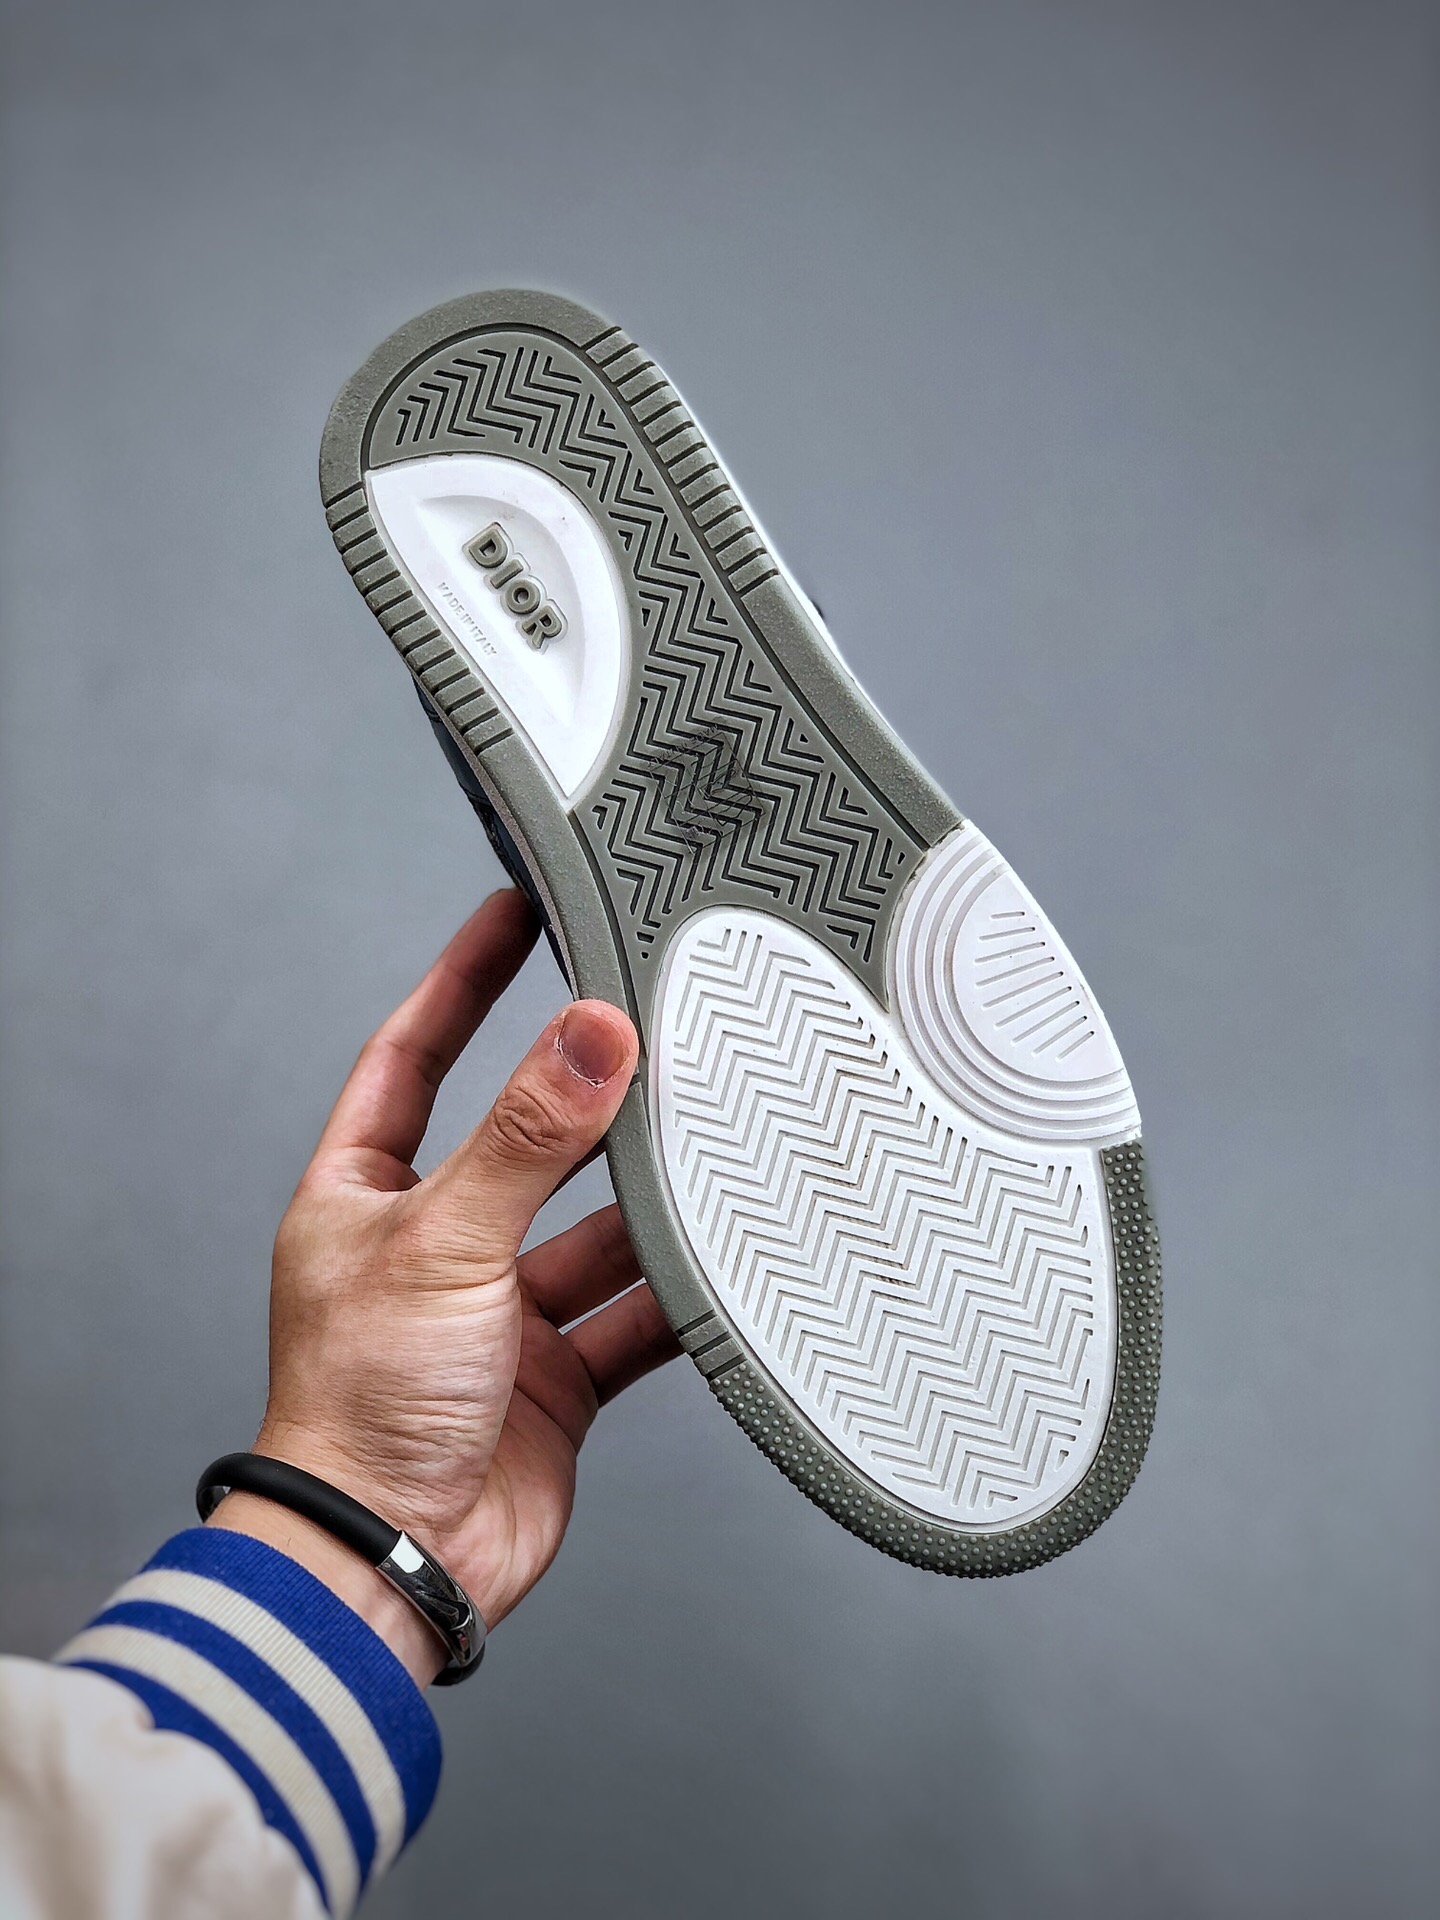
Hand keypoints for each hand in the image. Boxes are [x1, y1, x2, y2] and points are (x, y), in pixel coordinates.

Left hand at [209, 890, 678, 1681]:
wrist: (388, 1565)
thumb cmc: (359, 1409)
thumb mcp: (442, 1242)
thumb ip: (527, 1136)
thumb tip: (592, 1031)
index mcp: (365, 1195)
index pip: (413, 1053)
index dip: (462, 979)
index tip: (515, 910)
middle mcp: (434, 1245)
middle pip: (524, 1139)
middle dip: (585, 1094)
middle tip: (654, 1023)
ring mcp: (498, 1314)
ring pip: (592, 1228)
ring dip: (644, 1200)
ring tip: (711, 1139)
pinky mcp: (556, 1377)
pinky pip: (631, 1314)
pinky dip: (677, 1293)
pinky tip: (725, 1261)